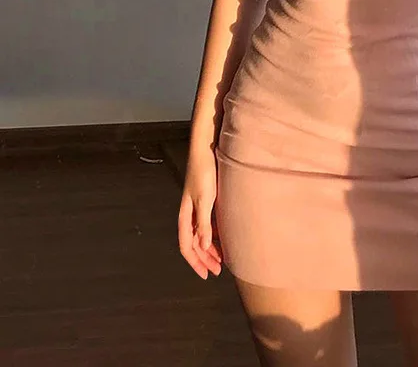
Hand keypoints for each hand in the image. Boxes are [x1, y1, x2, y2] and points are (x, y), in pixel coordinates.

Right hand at [178, 147, 222, 279]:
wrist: (206, 150)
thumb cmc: (205, 172)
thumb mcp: (205, 199)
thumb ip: (203, 223)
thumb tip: (202, 247)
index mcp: (185, 215)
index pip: (187, 246)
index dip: (196, 262)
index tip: (206, 275)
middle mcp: (189, 213)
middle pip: (194, 243)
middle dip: (204, 259)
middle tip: (218, 271)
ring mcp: (197, 206)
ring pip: (201, 234)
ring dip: (209, 248)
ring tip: (222, 259)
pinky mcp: (206, 199)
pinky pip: (208, 224)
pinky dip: (214, 235)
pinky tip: (224, 238)